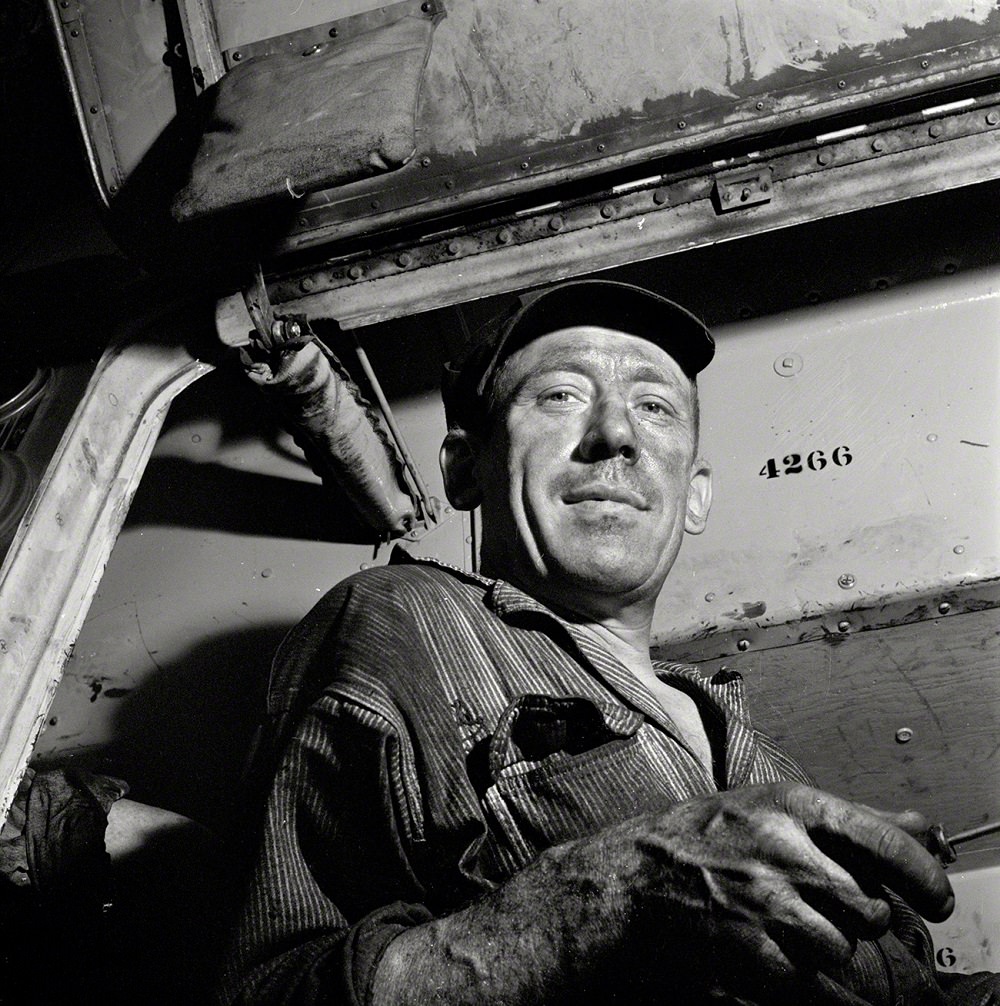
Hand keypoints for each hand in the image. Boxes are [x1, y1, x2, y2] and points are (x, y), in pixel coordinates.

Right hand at [578, 782, 954, 1000]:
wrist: (623, 885)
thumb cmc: (694, 840)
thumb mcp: (766, 808)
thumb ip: (847, 820)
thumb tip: (924, 829)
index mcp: (789, 806)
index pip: (887, 843)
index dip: (924, 876)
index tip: (937, 898)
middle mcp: (783, 851)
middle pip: (869, 905)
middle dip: (853, 914)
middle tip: (816, 905)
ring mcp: (766, 907)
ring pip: (842, 947)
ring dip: (822, 946)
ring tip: (778, 925)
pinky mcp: (752, 957)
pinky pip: (812, 983)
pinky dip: (798, 976)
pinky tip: (764, 952)